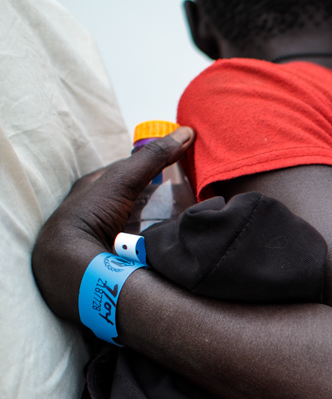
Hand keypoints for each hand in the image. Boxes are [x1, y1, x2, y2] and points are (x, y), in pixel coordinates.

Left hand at [31, 127, 193, 322]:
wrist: (74, 266)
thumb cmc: (91, 215)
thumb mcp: (123, 179)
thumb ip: (152, 157)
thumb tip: (186, 133)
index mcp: (92, 190)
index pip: (128, 174)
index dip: (153, 170)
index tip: (179, 172)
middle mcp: (96, 213)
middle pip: (136, 203)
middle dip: (160, 202)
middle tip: (190, 202)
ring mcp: (104, 239)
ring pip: (141, 228)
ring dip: (162, 228)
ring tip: (189, 227)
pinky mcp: (114, 260)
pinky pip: (143, 250)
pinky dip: (158, 248)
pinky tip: (174, 249)